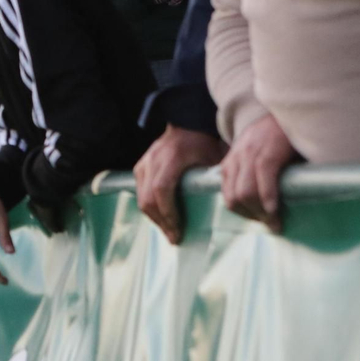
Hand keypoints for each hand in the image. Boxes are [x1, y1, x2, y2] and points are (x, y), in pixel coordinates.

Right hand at [133, 125, 226, 244]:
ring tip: (169, 230)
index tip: (178, 231)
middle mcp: (153, 160)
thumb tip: (219, 208)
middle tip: (175, 238)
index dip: (168, 213)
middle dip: (161, 222)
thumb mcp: (213, 159)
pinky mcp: (140, 166)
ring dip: (154, 217)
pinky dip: (150, 207)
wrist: (189, 122)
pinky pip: (140, 192)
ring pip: (141, 198)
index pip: (161, 190)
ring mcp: (144, 162)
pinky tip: (161, 216)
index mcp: (172, 157)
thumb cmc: (205, 142)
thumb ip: (212, 181)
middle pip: (148, 198)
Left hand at [220, 113, 298, 233]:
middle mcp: (238, 157)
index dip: (242, 212)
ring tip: (276, 221)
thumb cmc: (280, 136)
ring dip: (260, 212)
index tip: (259, 220)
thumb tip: (260, 202)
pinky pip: (263, 181)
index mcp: (232, 160)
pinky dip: (268, 198)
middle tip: (270, 224)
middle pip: (234, 197)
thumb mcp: (258, 154)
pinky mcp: (268, 152)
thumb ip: (252, 173)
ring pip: (246, 192)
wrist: (292, 110)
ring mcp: (251, 154)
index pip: (227, 194)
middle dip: (251, 216)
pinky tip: (276, 209)